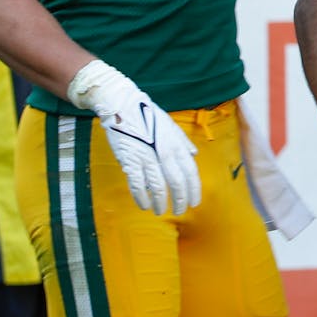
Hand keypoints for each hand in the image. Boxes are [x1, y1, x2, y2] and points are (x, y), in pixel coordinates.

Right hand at [66, 60, 200, 214]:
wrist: (121, 105)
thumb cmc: (147, 115)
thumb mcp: (170, 125)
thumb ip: (183, 142)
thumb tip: (194, 155)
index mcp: (177, 144)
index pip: (191, 172)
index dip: (194, 190)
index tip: (195, 203)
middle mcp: (165, 152)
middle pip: (177, 182)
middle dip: (180, 200)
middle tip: (180, 212)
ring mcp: (147, 156)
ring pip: (158, 187)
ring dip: (161, 203)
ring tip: (162, 212)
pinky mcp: (129, 160)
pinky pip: (137, 185)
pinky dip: (142, 198)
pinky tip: (145, 206)